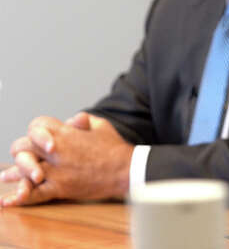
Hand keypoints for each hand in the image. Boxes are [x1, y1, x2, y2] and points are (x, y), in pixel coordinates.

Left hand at [1, 113, 132, 206]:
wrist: (126, 169)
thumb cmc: (115, 147)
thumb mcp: (100, 126)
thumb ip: (83, 120)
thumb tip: (73, 119)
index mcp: (65, 133)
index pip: (36, 126)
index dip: (35, 131)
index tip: (39, 138)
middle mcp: (56, 151)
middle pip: (23, 147)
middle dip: (21, 152)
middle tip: (24, 158)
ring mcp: (56, 170)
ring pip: (23, 170)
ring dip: (15, 173)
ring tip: (6, 177)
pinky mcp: (60, 188)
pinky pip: (35, 194)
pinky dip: (22, 198)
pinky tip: (11, 200)